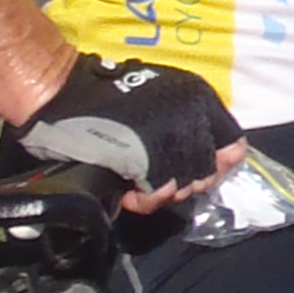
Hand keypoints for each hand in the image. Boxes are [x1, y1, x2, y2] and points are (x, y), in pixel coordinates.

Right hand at [14, 55, 245, 210]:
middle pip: (208, 171)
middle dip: (185, 185)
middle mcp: (194, 115)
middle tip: (157, 183)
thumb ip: (188, 125)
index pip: (233, 145)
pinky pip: (158, 194)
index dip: (217, 166)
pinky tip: (128, 192)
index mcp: (201, 98)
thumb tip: (210, 163)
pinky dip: (143, 200)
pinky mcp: (144, 158)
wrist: (60, 91)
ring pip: (185, 186)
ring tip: (138, 186)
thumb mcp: (160, 99)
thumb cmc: (105, 97)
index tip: (194, 174)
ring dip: (162, 194)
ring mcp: (171, 136)